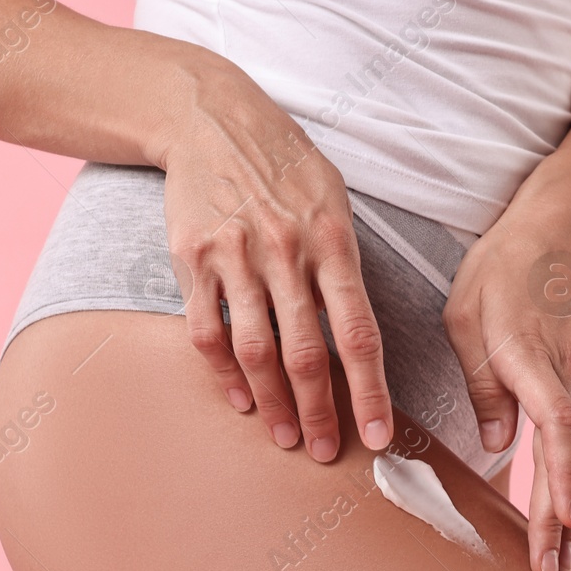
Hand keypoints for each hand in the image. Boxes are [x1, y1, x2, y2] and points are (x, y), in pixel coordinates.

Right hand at [158, 57, 393, 461]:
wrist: (210, 117)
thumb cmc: (284, 166)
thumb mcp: (333, 200)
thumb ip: (345, 265)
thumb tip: (359, 337)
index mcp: (334, 239)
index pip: (358, 331)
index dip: (369, 390)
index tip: (377, 434)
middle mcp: (286, 251)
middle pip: (306, 353)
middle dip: (320, 413)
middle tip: (328, 453)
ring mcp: (236, 256)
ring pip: (255, 351)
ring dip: (273, 404)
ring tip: (286, 438)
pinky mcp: (193, 258)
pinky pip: (207, 331)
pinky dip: (224, 374)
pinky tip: (241, 400)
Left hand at [443, 197, 570, 570]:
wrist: (566, 225)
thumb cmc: (503, 267)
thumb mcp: (466, 314)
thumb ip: (482, 382)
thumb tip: (497, 442)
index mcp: (532, 352)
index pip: (558, 425)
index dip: (562, 477)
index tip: (565, 523)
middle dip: (563, 519)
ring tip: (561, 561)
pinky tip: (568, 513)